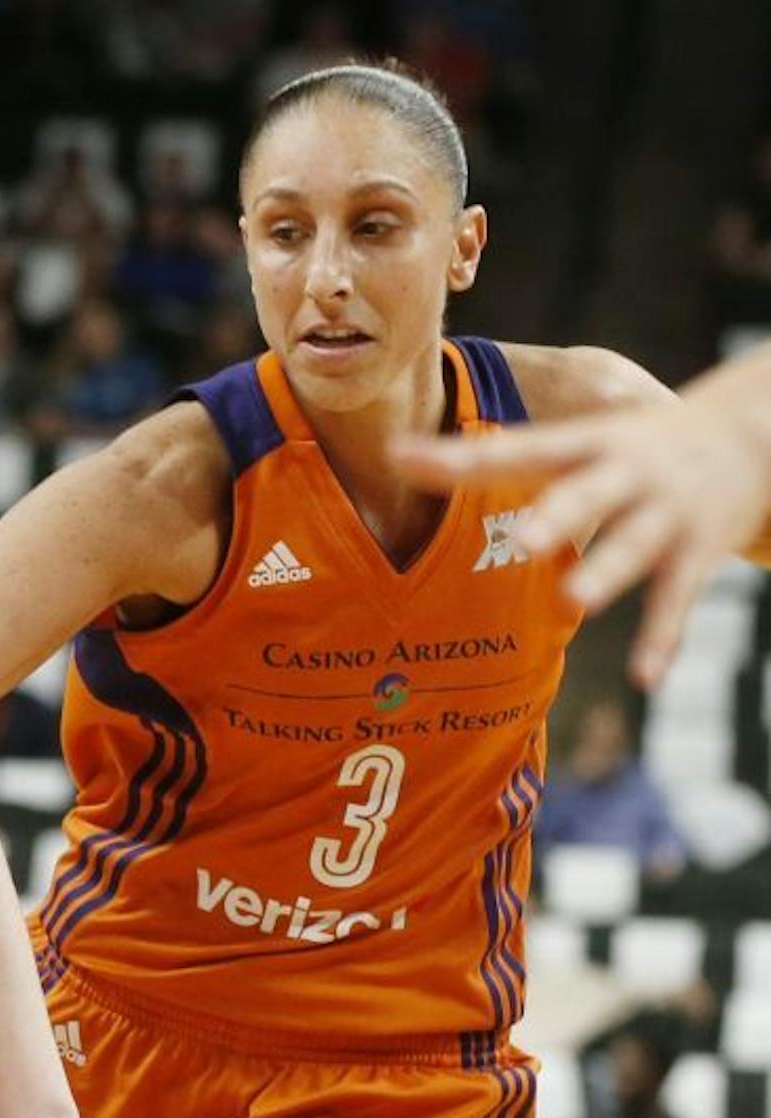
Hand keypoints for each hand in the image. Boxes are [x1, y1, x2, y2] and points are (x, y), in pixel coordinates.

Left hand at [391, 396, 770, 687]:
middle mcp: (628, 473)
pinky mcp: (700, 550)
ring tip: (573, 601)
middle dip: (559, 516)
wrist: (755, 430)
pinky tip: (644, 677)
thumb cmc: (637, 443)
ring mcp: (668, 511)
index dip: (458, 456)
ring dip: (606, 573)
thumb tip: (393, 456)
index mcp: (587, 443)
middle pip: (588, 494)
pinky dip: (661, 639)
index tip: (400, 457)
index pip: (515, 449)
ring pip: (633, 546)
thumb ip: (496, 455)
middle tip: (524, 541)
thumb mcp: (580, 436)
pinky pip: (677, 600)